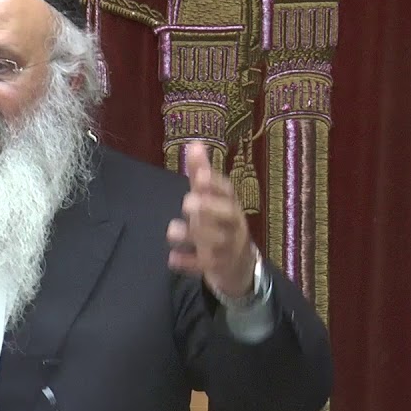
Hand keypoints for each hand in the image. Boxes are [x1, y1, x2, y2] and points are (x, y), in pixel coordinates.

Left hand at [166, 142, 257, 297]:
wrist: (239, 265)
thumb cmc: (219, 222)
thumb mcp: (210, 198)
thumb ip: (201, 173)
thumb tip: (194, 143)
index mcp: (230, 204)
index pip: (227, 191)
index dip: (214, 183)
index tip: (199, 176)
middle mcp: (233, 224)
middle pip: (227, 215)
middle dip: (209, 208)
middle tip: (187, 201)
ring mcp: (228, 247)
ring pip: (217, 241)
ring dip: (194, 235)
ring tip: (171, 230)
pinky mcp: (219, 267)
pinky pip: (206, 266)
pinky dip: (190, 263)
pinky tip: (172, 258)